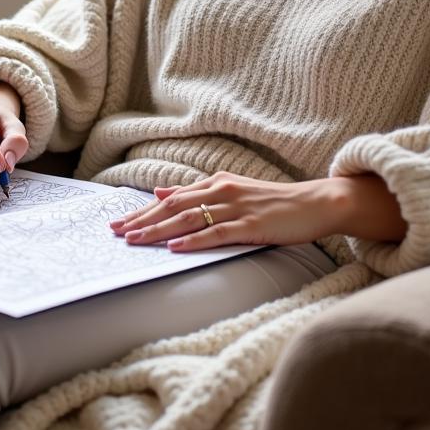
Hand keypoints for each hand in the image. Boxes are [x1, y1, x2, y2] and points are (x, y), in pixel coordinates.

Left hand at [108, 171, 347, 251]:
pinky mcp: (250, 224)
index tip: (119, 222)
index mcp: (215, 182)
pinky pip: (216, 232)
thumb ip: (197, 192)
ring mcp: (236, 207)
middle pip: (173, 206)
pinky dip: (193, 240)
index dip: (143, 210)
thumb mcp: (231, 190)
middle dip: (142, 220)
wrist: (314, 203)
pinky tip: (175, 247)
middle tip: (116, 233)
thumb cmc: (273, 202)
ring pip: (189, 218)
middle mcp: (221, 190)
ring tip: (135, 240)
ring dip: (159, 230)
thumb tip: (161, 191)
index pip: (171, 198)